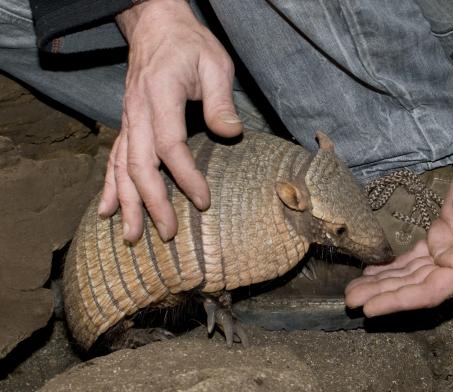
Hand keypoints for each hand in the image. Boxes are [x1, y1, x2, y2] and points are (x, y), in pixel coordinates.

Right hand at [98, 0, 242, 241]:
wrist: (155, 25)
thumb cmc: (189, 44)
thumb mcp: (215, 64)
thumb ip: (221, 100)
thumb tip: (231, 134)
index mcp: (160, 95)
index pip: (169, 145)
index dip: (185, 176)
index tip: (203, 201)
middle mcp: (138, 112)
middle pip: (140, 165)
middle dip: (152, 203)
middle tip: (168, 233)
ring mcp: (128, 119)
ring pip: (122, 168)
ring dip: (127, 204)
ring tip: (131, 237)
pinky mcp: (128, 124)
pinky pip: (115, 160)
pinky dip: (110, 187)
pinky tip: (106, 211)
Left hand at [345, 155, 452, 315]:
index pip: (428, 292)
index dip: (398, 301)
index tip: (370, 309)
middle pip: (412, 286)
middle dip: (381, 294)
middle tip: (350, 300)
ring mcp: (445, 255)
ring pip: (407, 275)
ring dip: (381, 283)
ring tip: (353, 290)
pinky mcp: (437, 241)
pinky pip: (410, 259)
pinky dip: (390, 267)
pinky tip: (370, 272)